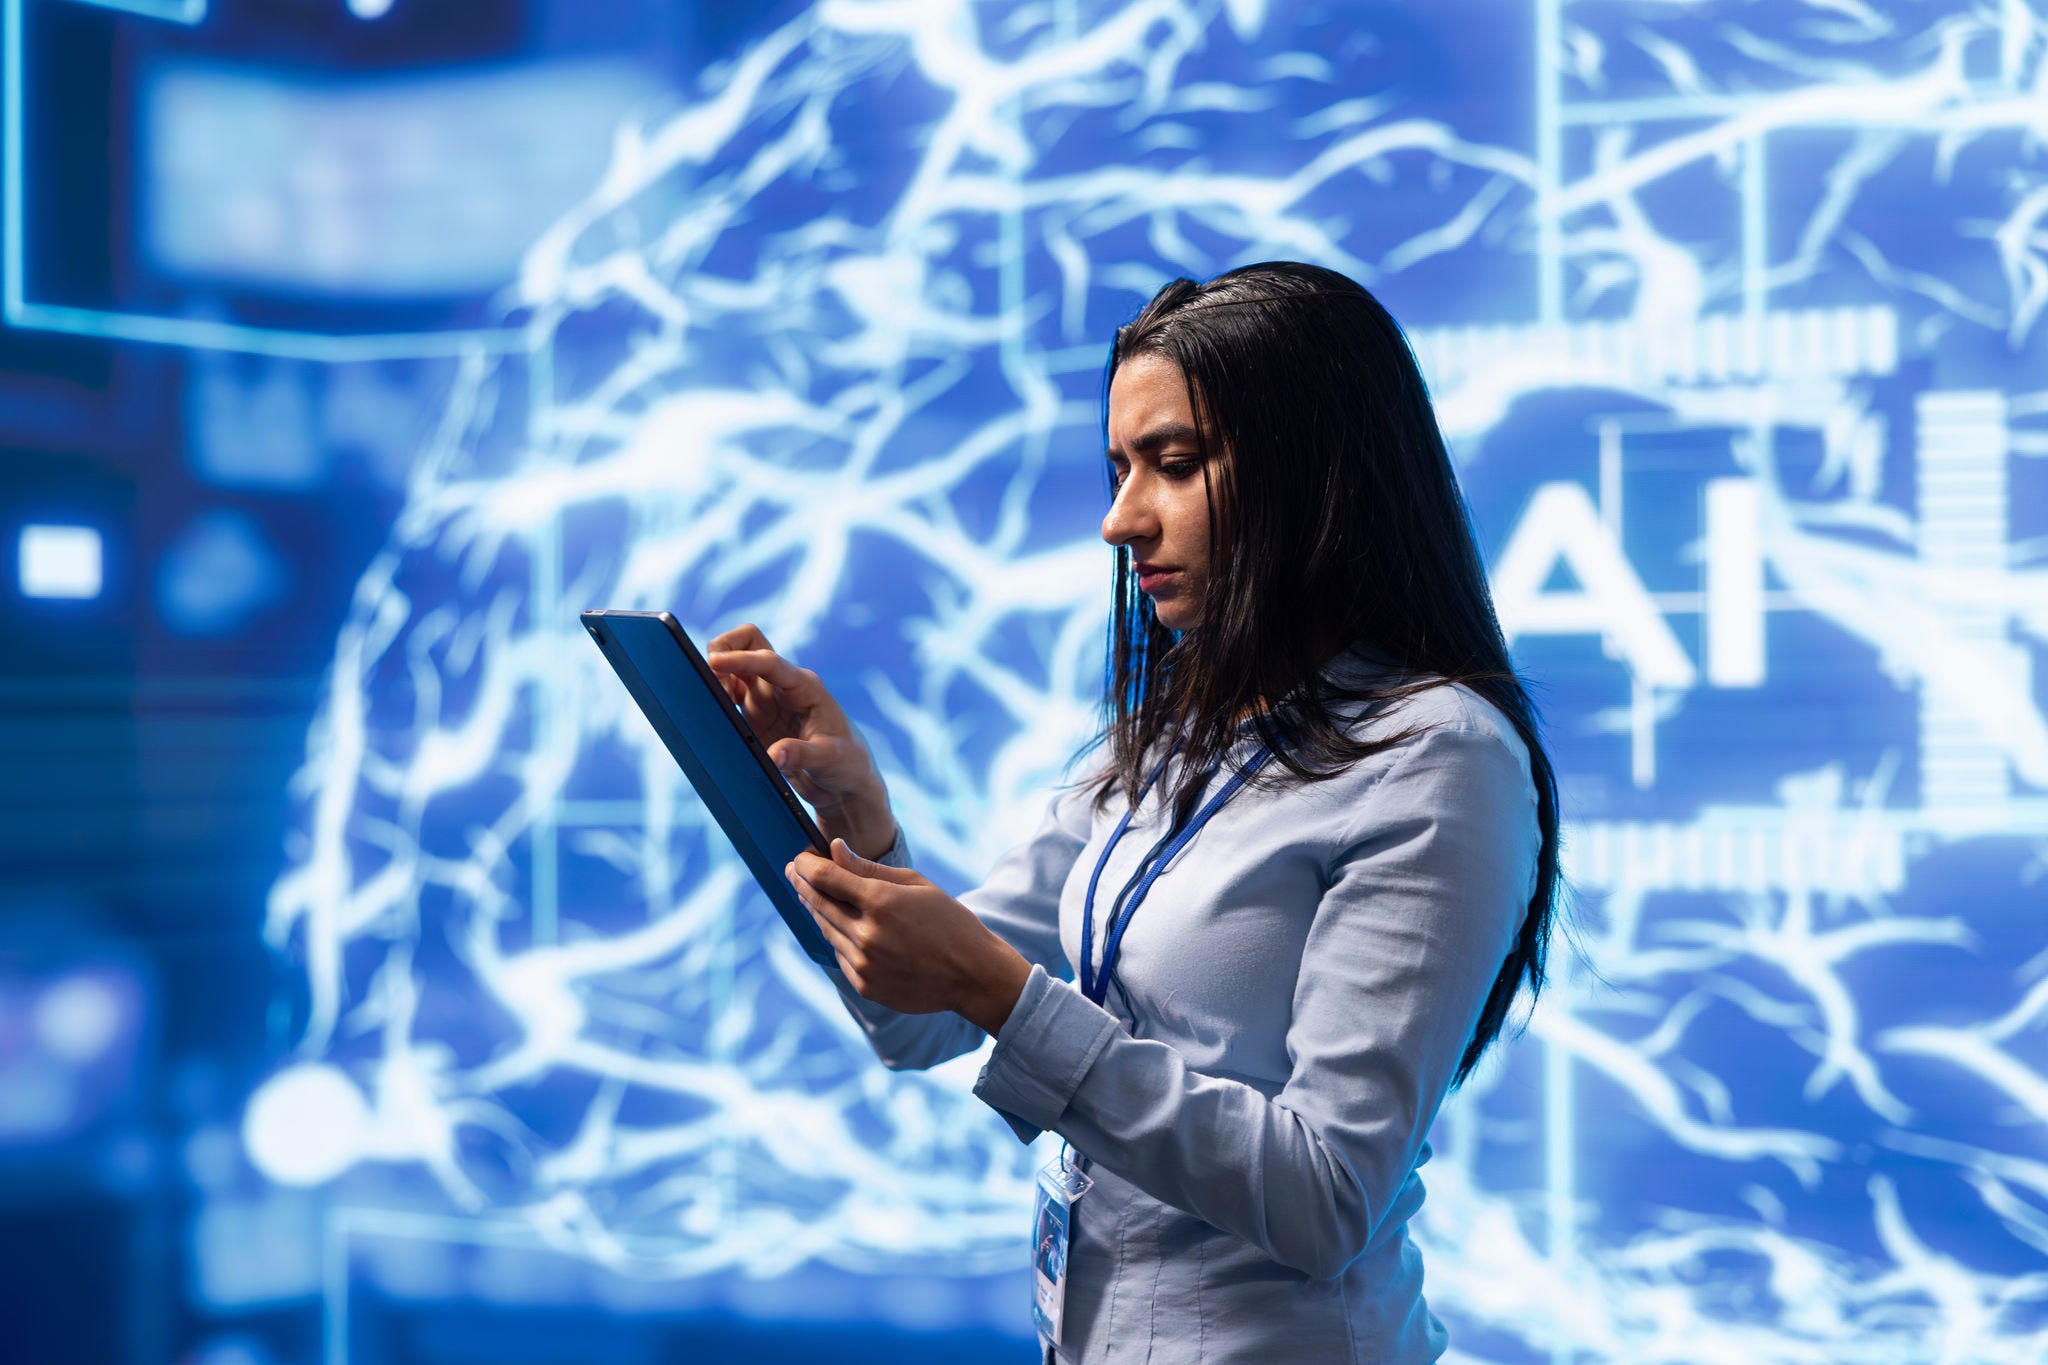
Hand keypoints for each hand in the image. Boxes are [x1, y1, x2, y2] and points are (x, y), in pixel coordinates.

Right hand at [705, 622, 895, 856]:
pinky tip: (711, 710)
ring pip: (736, 665)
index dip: (740, 659)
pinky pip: (730, 691)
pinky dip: (716, 693)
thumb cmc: (847, 764)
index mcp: (806, 687)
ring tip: (711, 700)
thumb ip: (802, 755)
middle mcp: (784, 685)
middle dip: (725, 649)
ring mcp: (768, 698)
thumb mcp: (829, 759)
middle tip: (710, 677)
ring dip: (718, 673)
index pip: (769, 662)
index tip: (713, 663)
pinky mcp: (756, 714)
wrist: (845, 781)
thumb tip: (774, 755)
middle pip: (749, 643)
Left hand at [788, 839, 1030, 1035]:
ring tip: (812, 895)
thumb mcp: (916, 885)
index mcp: (882, 903)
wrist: (972, 975)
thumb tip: (835, 849)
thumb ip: (870, 870)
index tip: (799, 858)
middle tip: (793, 871)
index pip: (827, 877)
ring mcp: (864, 964)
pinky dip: (837, 937)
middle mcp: (867, 935)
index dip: (807, 865)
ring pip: (826, 930)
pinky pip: (840, 955)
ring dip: (816, 910)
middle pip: (818, 903)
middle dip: (802, 883)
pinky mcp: (865, 985)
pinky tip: (840, 926)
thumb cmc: (949, 922)